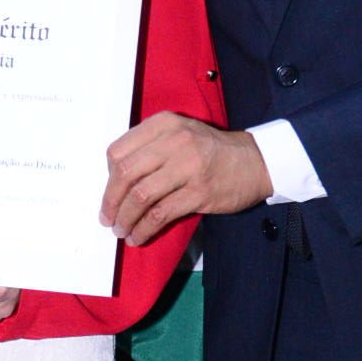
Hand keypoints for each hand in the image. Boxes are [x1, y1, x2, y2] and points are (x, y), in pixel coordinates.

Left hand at [101, 115, 271, 245]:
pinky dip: (144, 229)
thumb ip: (149, 148)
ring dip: (126, 219)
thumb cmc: (210, 151)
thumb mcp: (178, 133)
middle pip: (125, 174)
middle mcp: (174, 141)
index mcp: (163, 124)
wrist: (254, 161)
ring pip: (141, 196)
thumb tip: (115, 183)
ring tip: (122, 231)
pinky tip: (139, 236)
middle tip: (107, 219)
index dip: (108, 179)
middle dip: (111, 202)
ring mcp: (188, 166)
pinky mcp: (199, 192)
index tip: (110, 195)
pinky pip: (161, 214)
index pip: (119, 152)